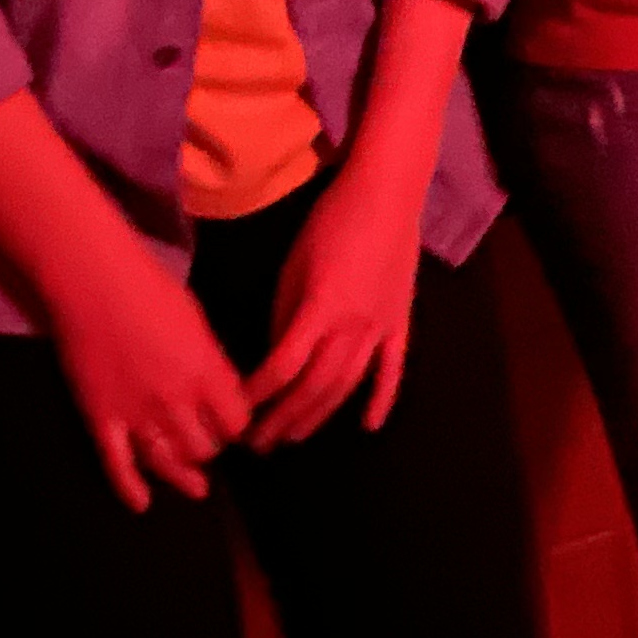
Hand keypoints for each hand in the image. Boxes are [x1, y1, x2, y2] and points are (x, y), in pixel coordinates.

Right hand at [40, 234, 251, 512]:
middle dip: (211, 448)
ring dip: (183, 475)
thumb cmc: (151, 290)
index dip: (238, 427)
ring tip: (196, 486)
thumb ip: (211, 363)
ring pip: (167, 462)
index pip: (236, 422)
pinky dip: (131, 489)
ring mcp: (136, 414)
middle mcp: (175, 401)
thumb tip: (221, 390)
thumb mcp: (198, 323)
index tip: (236, 425)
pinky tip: (142, 504)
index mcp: (206, 373)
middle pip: (204, 447)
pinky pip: (118, 466)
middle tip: (211, 444)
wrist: (94, 284)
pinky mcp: (101, 419)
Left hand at [243, 158, 429, 447]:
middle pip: (313, 387)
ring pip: (348, 385)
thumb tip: (274, 355)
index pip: (283, 368)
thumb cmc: (331, 221)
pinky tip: (369, 425)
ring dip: (319, 415)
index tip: (237, 412)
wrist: (387, 194)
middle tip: (258, 443)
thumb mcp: (294, 265)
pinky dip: (382, 399)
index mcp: (321, 310)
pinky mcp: (400, 321)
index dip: (258, 395)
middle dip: (282, 418)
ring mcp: (381, 328)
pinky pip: (393, 368)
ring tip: (294, 437)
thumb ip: (284, 314)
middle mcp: (352, 328)